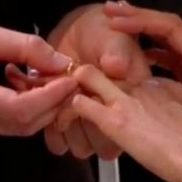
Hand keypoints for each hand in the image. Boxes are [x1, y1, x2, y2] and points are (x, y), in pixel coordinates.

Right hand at [0, 8, 78, 135]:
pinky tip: (23, 81)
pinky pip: (2, 121)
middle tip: (68, 79)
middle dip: (51, 105)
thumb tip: (61, 62)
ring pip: (14, 126)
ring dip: (38, 106)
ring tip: (47, 77)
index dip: (52, 97)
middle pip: (22, 125)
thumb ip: (25, 48)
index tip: (71, 78)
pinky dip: (22, 105)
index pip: (21, 110)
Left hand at [44, 3, 148, 157]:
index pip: (125, 129)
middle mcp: (115, 118)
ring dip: (67, 129)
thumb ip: (116, 53)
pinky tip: (49, 108)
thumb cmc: (103, 34)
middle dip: (84, 125)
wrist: (78, 32)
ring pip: (81, 148)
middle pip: (103, 146)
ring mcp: (91, 123)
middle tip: (69, 97)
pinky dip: (51, 131)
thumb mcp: (113, 38)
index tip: (86, 93)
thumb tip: (115, 67)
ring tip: (59, 101)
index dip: (103, 117)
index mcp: (133, 101)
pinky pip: (60, 144)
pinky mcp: (68, 123)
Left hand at [66, 65, 181, 181]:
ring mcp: (125, 100)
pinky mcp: (114, 119)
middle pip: (98, 71)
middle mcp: (138, 86)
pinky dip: (66, 111)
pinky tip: (62, 124)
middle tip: (62, 95)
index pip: (117, 76)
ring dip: (68, 94)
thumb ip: (155, 120)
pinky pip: (79, 104)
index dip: (99, 84)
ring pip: (84, 79)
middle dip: (77, 80)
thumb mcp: (175, 127)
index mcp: (154, 86)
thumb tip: (145, 134)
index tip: (86, 93)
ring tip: (59, 111)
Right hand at [103, 0, 181, 161]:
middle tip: (107, 13)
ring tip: (113, 30)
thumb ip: (174, 96)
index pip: (169, 28)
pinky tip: (128, 62)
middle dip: (136, 18)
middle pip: (164, 28)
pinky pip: (163, 63)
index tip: (116, 21)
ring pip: (162, 44)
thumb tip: (143, 84)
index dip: (141, 20)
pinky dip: (144, 55)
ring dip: (138, 34)